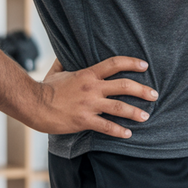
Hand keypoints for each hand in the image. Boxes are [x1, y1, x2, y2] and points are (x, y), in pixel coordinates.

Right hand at [33, 57, 157, 137]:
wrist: (33, 105)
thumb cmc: (45, 88)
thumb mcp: (57, 71)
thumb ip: (65, 62)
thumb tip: (65, 53)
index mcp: (88, 74)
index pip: (115, 64)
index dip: (132, 63)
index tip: (145, 65)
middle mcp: (92, 88)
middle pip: (124, 86)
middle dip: (142, 90)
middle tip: (154, 94)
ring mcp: (89, 105)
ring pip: (119, 107)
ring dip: (135, 112)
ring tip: (146, 116)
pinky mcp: (84, 120)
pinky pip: (106, 126)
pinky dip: (119, 131)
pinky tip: (128, 134)